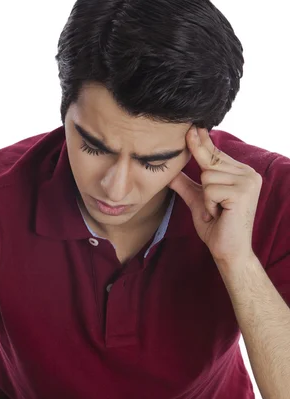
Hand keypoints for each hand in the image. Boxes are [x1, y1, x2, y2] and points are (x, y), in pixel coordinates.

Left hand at [168, 126, 262, 266]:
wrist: (228, 251)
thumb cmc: (216, 228)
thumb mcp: (198, 201)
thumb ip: (186, 185)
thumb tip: (169, 171)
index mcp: (241, 173)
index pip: (216, 153)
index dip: (202, 143)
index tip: (193, 127)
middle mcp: (248, 173)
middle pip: (209, 162)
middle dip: (204, 186)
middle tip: (214, 209)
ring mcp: (247, 181)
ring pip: (207, 176)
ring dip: (206, 199)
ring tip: (217, 213)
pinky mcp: (242, 192)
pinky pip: (209, 189)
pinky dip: (209, 205)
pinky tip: (220, 215)